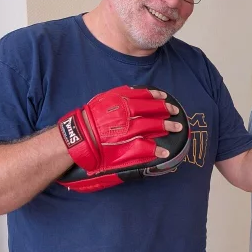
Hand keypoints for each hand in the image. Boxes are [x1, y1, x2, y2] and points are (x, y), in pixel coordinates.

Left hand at [58, 85, 183, 174]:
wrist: (74, 139)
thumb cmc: (95, 153)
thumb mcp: (118, 159)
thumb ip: (140, 153)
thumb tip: (160, 152)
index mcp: (125, 130)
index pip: (152, 127)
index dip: (165, 129)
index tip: (177, 132)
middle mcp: (122, 114)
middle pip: (149, 110)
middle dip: (165, 113)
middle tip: (177, 115)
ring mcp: (115, 104)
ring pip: (140, 97)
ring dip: (156, 98)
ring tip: (167, 100)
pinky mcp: (108, 97)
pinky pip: (128, 91)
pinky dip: (140, 91)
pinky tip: (148, 92)